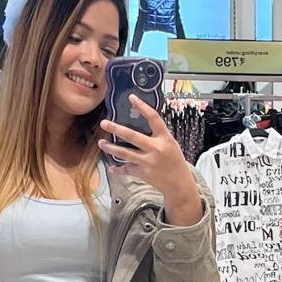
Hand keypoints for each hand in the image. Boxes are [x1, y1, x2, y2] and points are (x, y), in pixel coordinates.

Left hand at [99, 96, 203, 225]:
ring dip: (111, 148)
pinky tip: (111, 167)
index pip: (154, 118)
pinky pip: (127, 170)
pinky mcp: (143, 173)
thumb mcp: (170, 144)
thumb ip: (157, 135)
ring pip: (125, 153)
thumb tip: (142, 122)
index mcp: (165, 139)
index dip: (142, 107)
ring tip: (101, 143)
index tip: (132, 98)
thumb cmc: (175, 161)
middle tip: (104, 123)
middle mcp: (156, 149)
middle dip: (116, 129)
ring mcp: (148, 162)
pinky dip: (118, 169)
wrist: (179, 184)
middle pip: (132, 136)